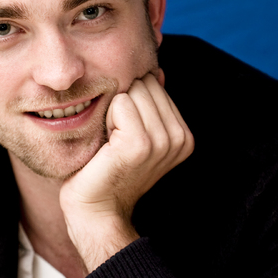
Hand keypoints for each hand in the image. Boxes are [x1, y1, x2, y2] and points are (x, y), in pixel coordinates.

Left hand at [59, 72, 193, 272]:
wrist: (95, 207)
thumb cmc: (107, 165)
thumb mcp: (135, 130)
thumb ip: (149, 102)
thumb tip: (157, 70)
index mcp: (182, 133)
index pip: (154, 81)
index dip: (130, 100)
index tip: (123, 130)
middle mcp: (179, 137)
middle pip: (144, 83)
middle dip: (123, 101)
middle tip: (115, 135)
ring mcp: (162, 141)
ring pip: (132, 90)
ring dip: (113, 111)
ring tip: (111, 140)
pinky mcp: (140, 144)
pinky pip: (120, 103)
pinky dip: (106, 117)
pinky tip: (106, 144)